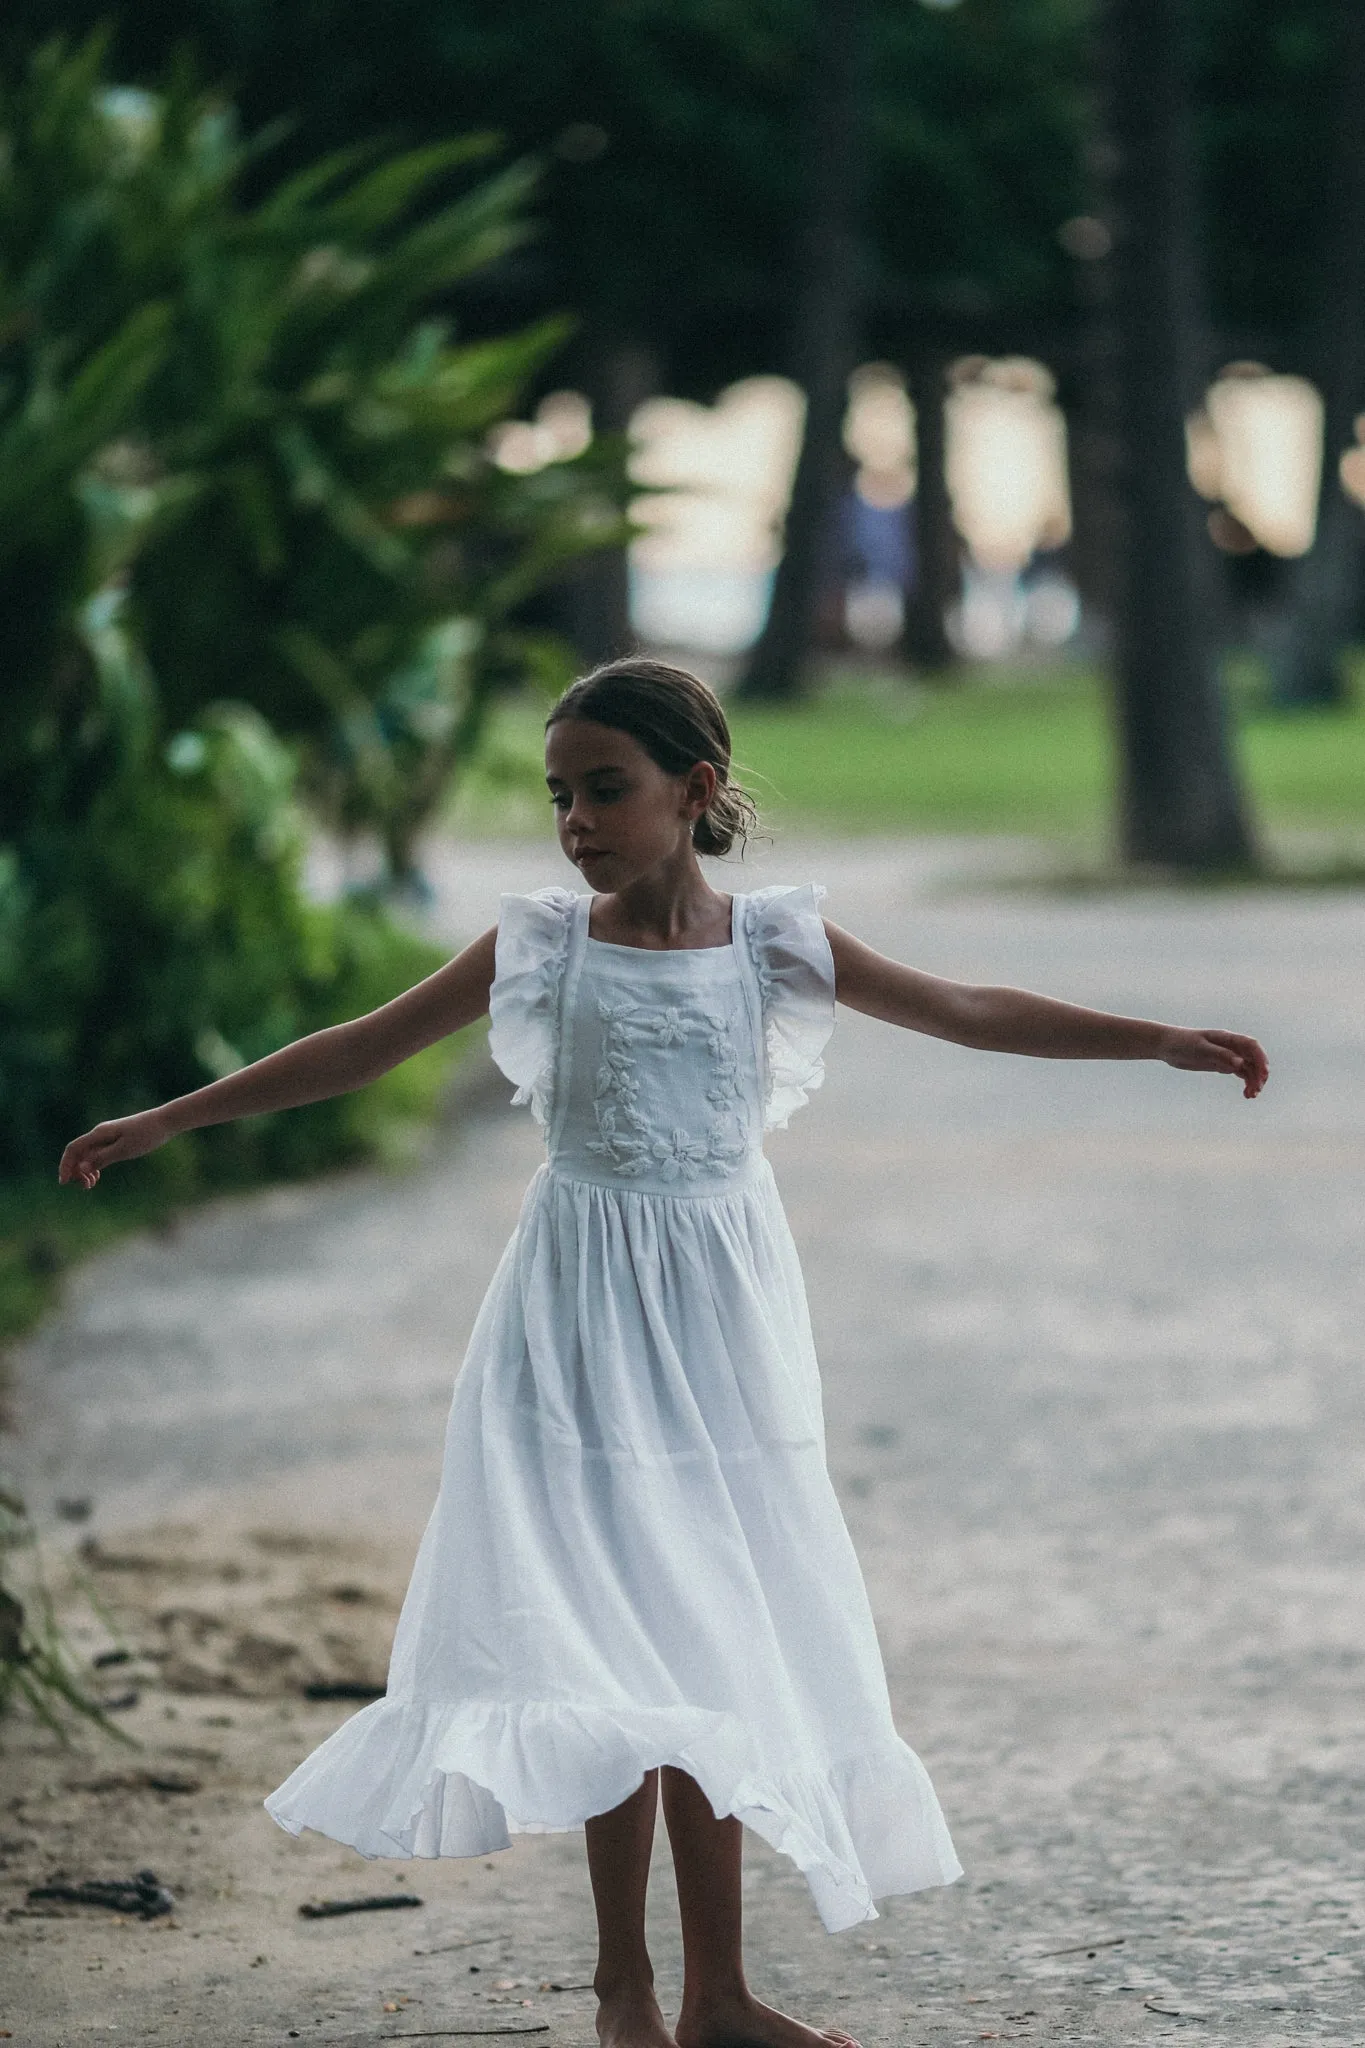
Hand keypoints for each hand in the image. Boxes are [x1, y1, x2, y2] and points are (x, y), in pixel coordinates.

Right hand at [59, 1107, 173, 1189]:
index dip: (65, 1166)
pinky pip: (97, 1154)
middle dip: (75, 1171)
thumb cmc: (146, 1135)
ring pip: (87, 1155)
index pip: (73, 1149)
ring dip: (84, 1171)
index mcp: (99, 1134)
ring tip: (91, 1185)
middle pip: (78, 1153)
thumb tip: (81, 1168)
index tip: (64, 1183)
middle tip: (85, 1187)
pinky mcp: (115, 1140)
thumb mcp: (124, 1150)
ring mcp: (107, 1137)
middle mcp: (100, 1134)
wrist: (164, 1122)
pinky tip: (97, 1177)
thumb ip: (102, 1158)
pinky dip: (94, 1166)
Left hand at [1160, 1027, 1267, 1098]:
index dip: (1261, 1058)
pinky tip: (1246, 1094)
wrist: (1167, 1046)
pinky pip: (1240, 1073)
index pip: (1251, 1046)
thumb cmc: (1182, 1043)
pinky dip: (1246, 1083)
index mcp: (1227, 1038)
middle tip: (1257, 1090)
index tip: (1264, 1074)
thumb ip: (1220, 1055)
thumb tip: (1240, 1063)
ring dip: (1254, 1081)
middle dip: (1259, 1073)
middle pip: (1253, 1059)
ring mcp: (1227, 1056)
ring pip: (1248, 1068)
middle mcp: (1231, 1046)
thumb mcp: (1200, 1049)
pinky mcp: (1222, 1064)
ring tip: (1251, 1095)